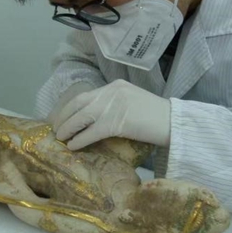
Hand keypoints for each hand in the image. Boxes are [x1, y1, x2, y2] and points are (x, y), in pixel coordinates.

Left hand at [52, 79, 170, 149]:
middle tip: (56, 129)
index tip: (62, 117)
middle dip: (64, 116)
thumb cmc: (157, 117)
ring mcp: (113, 106)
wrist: (175, 123)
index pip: (86, 95)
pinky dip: (80, 139)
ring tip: (60, 138)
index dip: (71, 107)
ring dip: (68, 128)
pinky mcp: (117, 122)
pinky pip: (91, 132)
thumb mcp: (133, 103)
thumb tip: (94, 120)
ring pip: (82, 116)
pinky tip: (73, 147)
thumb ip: (115, 105)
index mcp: (116, 86)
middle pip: (79, 103)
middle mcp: (112, 92)